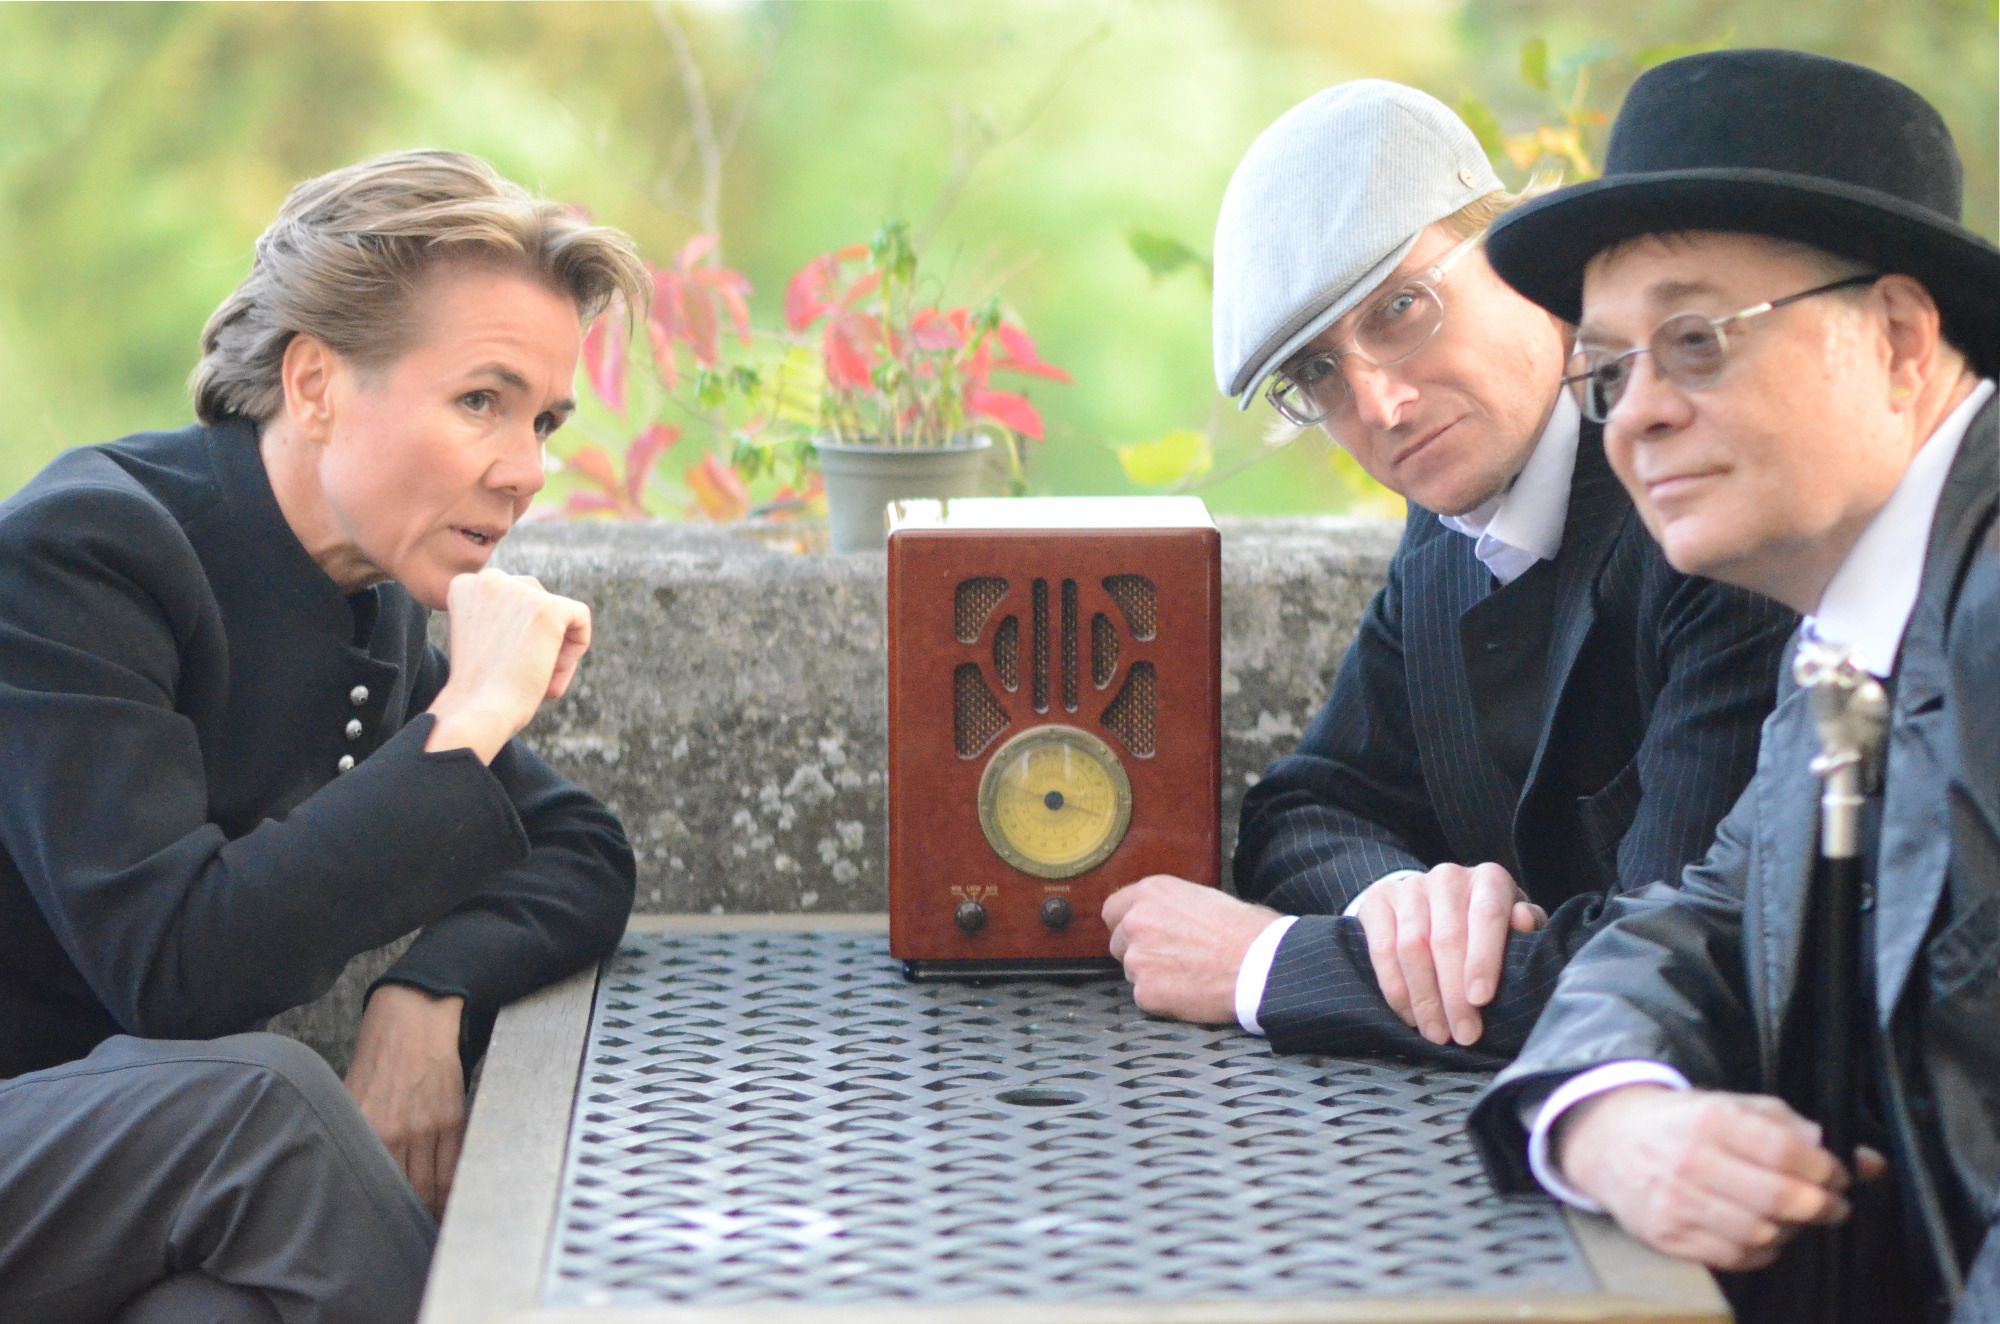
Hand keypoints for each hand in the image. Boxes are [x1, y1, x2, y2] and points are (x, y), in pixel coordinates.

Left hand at [346, 984, 468, 1218]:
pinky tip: (449, 1199)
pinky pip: (454, 1166)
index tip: (380, 1227)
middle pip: (404, 1194)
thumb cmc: (379, 1055)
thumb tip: (352, 1170)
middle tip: (406, 1230)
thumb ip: (355, 1133)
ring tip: (429, 1222)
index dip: (380, 1213)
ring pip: (432, 1187)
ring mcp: (427, 1126)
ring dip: (432, 1209)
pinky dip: (452, 1188)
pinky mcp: (452, 1117)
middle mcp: (395, 1132)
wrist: (414, 1015)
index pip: (374, 1186)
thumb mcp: (352, 1095)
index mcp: (365, 1129)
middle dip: (407, 1216)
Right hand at [426, 568, 591, 761]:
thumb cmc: (479, 689)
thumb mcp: (484, 641)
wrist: (477, 712)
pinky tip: (553, 674)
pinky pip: (580, 618)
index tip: (507, 664)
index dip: (518, 635)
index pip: (514, 599)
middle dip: (540, 638)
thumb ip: (505, 618)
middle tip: (526, 675)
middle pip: (538, 600)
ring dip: (556, 648)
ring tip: (540, 679)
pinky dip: (576, 648)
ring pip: (559, 612)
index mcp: (467, 585)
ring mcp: (520, 591)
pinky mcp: (549, 607)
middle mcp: (490, 579)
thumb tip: (537, 617)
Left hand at [1101, 875, 1280, 1023]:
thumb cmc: (1247, 929)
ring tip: (1188, 976)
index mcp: (1151, 892)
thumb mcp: (1206, 897)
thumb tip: (1169, 920)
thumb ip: (1173, 907)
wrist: (1262, 965)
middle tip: (1170, 959)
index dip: (1126, 923)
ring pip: (1131, 971)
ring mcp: (1137, 958)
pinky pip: (1145, 997)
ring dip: (1152, 975)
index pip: (1113, 909)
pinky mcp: (1145, 992)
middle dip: (1138, 951)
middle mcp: (1136, 921)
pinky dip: (1163, 998)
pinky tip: (1190, 993)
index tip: (1143, 934)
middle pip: (1117, 942)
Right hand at [1352, 862, 1545, 1045]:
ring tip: (1436, 1032)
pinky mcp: (1378, 902)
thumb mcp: (1514, 924)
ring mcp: (1409, 887)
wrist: (1434, 900)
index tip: (1481, 999)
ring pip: (1412, 947)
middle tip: (1463, 1033)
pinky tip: (1410, 1015)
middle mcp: (1448, 878)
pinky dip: (1395, 988)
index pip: (1486, 916)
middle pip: (1446, 938)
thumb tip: (1523, 923)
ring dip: (1424, 997)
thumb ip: (1526, 925)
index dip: (1483, 959)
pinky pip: (1382, 950)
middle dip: (1453, 993)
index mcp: (1489, 880)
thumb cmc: (1485, 925)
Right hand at [1557, 1086, 1888, 1271]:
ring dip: (1793, 1229)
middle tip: (1833, 1204)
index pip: (1786, 1152)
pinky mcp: (1669, 1236)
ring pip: (1763, 1233)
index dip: (1826, 1168)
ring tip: (1795, 1216)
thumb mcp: (1732, 1105)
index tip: (1838, 1174)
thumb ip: (1793, 1127)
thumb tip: (1862, 1160)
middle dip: (1822, 1205)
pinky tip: (1764, 1232)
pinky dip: (1764, 1249)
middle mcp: (1691, 1162)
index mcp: (1710, 1120)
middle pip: (1780, 1198)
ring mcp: (1677, 1203)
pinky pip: (1737, 1257)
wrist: (1608, 1142)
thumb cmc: (1681, 1123)